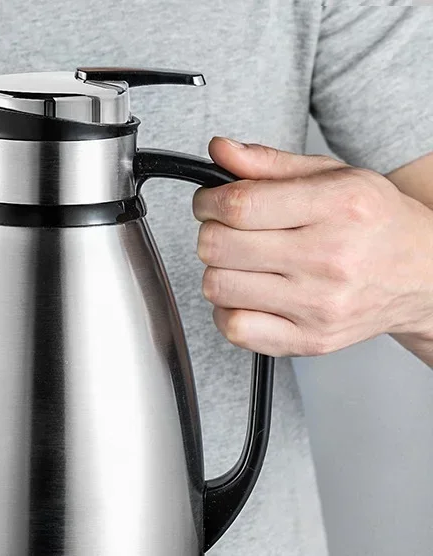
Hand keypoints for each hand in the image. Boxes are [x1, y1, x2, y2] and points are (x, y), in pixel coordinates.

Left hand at [193, 137, 432, 356]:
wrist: (421, 276)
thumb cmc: (374, 223)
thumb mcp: (333, 176)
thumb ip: (269, 163)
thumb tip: (219, 150)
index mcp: (338, 207)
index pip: (239, 206)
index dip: (208, 202)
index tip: (208, 202)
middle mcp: (330, 258)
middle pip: (220, 248)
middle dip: (211, 234)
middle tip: (227, 231)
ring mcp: (319, 305)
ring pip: (219, 288)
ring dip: (219, 272)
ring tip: (243, 263)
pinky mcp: (309, 340)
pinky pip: (235, 329)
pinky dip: (228, 311)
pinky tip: (249, 295)